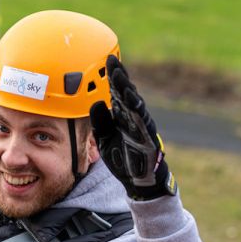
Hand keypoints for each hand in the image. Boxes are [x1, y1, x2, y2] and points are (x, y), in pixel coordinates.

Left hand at [89, 55, 176, 200]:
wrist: (138, 180)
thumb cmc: (123, 158)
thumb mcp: (105, 138)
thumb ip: (101, 122)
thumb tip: (95, 103)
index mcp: (123, 116)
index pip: (116, 93)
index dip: (111, 78)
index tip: (105, 61)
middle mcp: (132, 117)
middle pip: (125, 92)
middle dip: (118, 77)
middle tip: (110, 61)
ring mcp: (140, 125)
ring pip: (133, 102)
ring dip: (125, 88)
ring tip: (118, 75)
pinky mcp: (146, 135)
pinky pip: (140, 119)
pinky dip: (135, 107)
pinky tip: (129, 96)